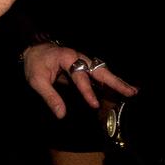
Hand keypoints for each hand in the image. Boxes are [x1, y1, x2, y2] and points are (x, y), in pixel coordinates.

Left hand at [22, 43, 136, 118]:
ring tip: (131, 91)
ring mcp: (83, 60)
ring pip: (102, 70)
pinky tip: (118, 89)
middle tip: (130, 92)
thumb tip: (61, 115)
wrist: (32, 49)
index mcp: (67, 58)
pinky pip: (98, 73)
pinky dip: (109, 80)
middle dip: (115, 82)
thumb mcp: (37, 81)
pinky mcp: (83, 65)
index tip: (94, 105)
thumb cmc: (34, 63)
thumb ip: (50, 97)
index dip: (87, 91)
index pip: (80, 76)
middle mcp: (79, 57)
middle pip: (100, 70)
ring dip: (116, 81)